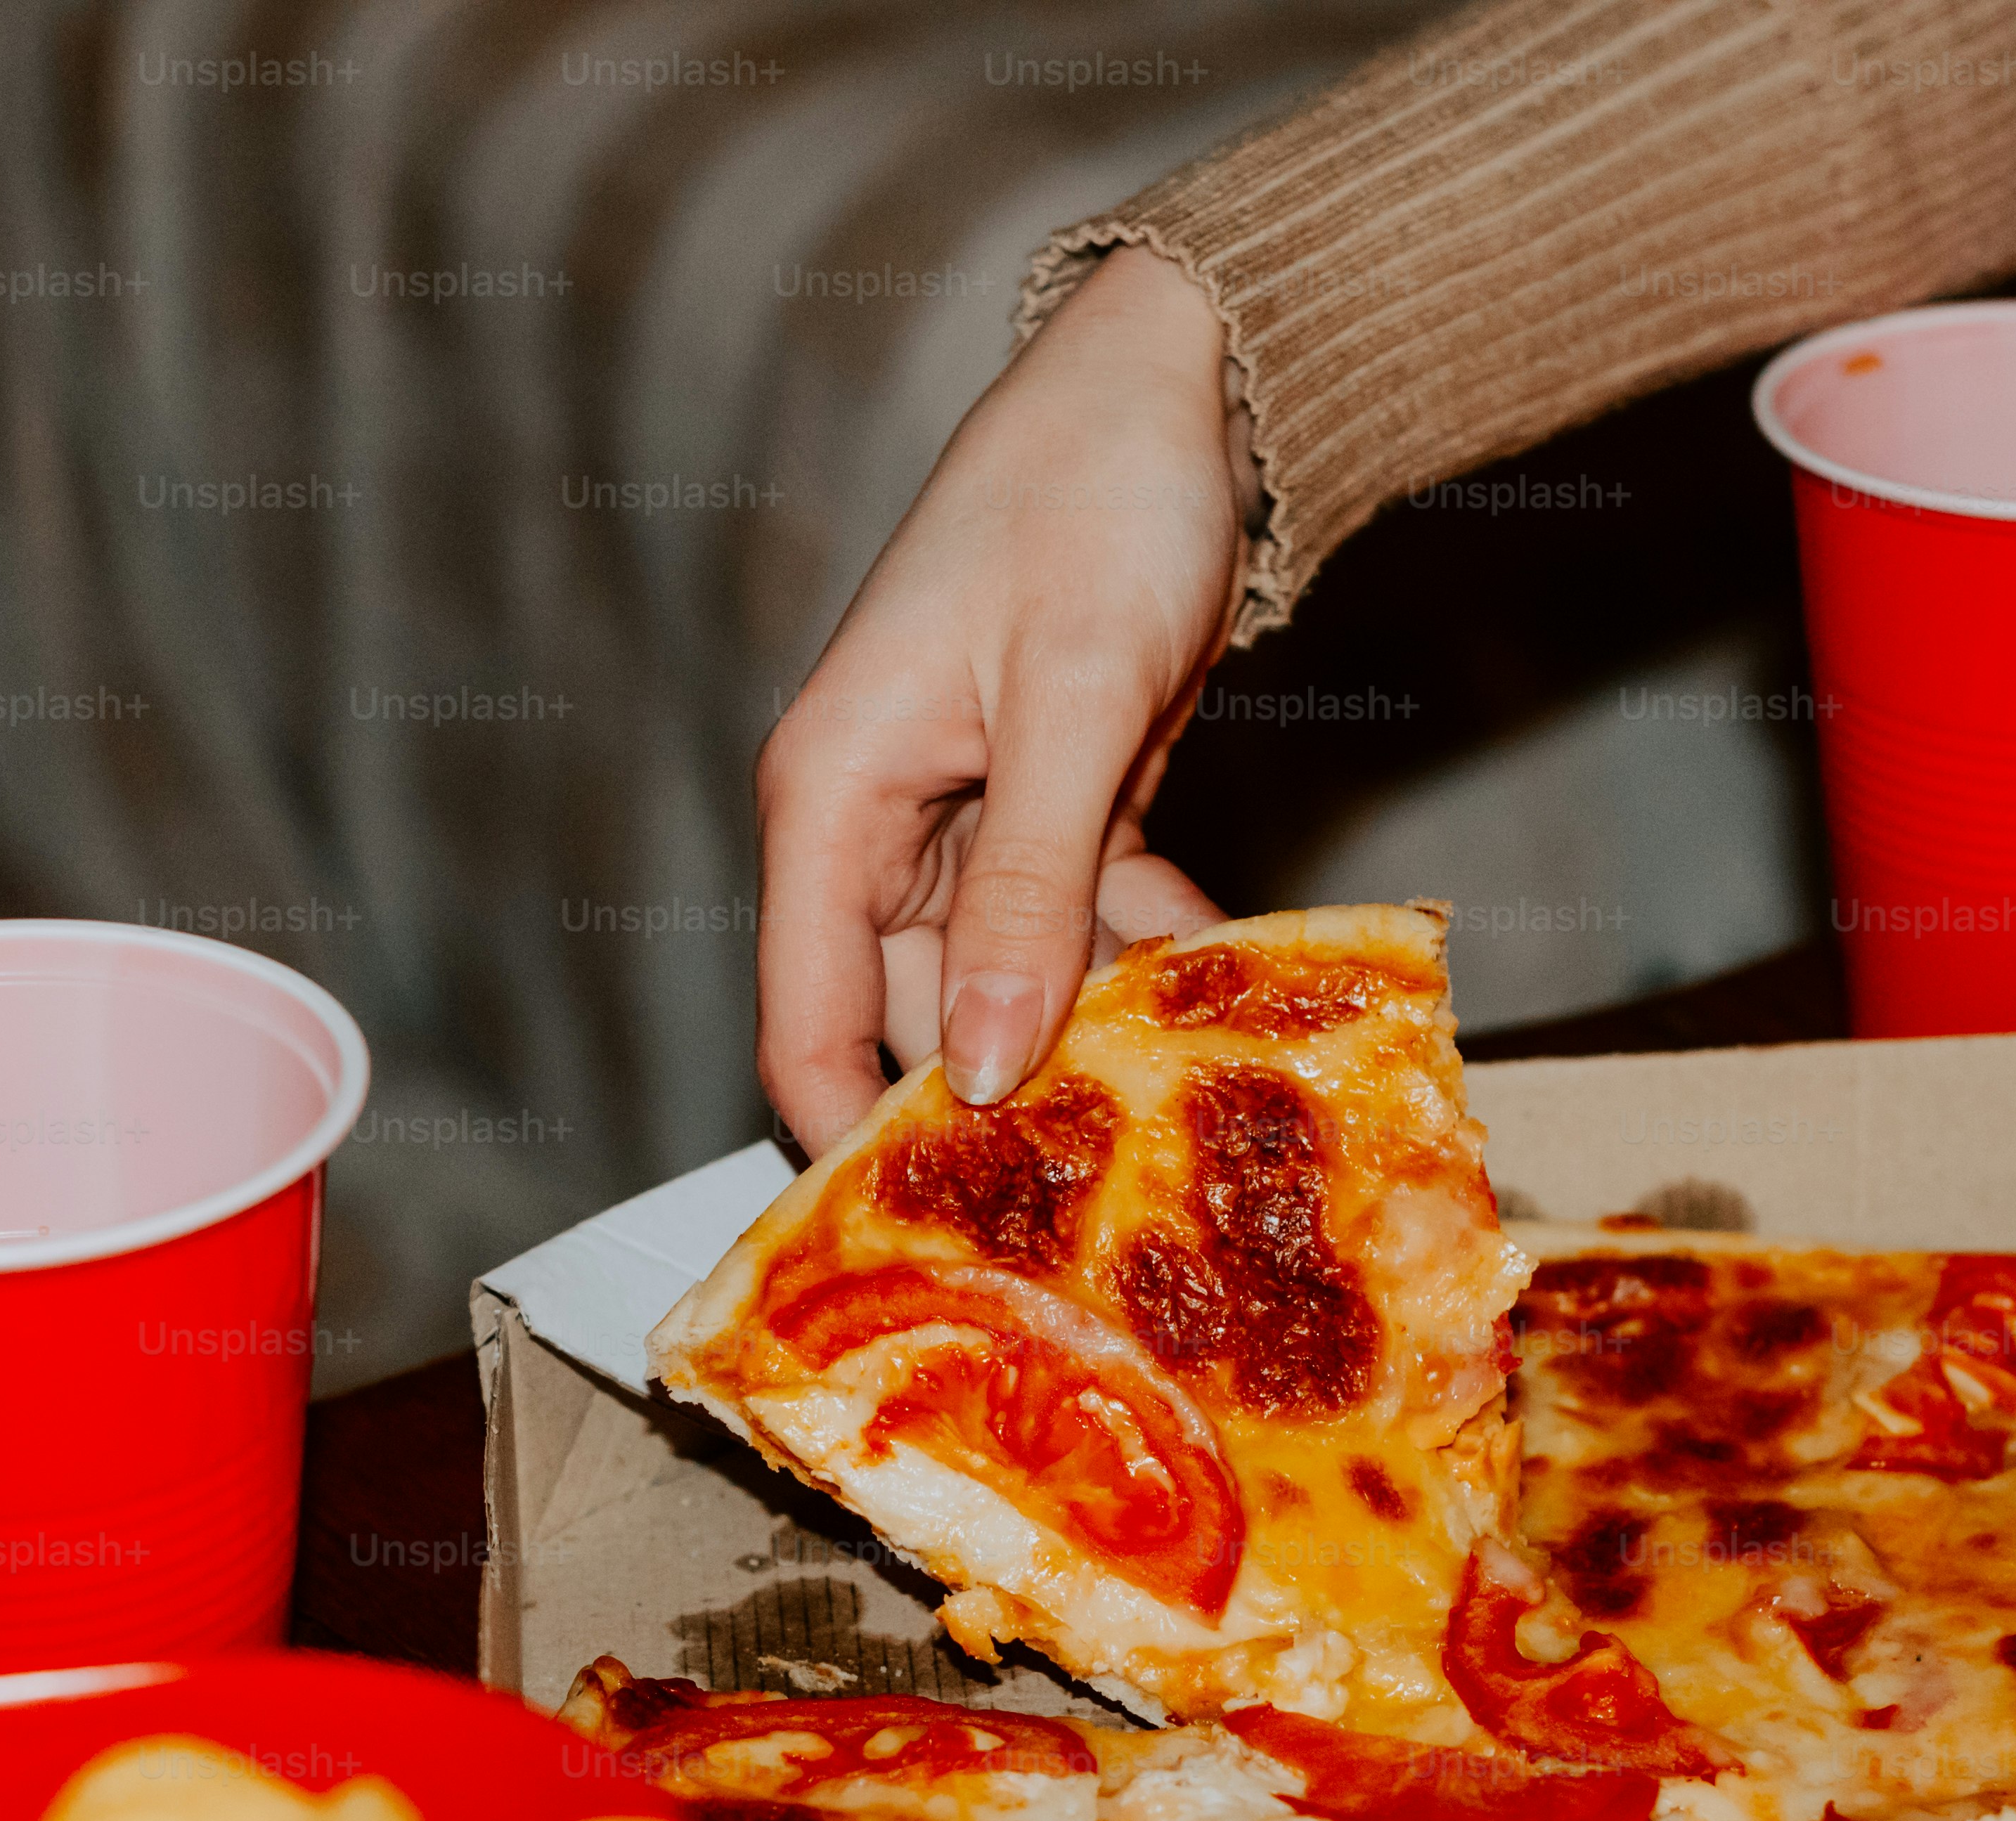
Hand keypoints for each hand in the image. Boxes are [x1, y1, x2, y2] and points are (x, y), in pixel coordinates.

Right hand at [754, 242, 1256, 1155]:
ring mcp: (959, 825)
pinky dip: (1137, 957)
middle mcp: (874, 826)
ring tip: (1181, 1088)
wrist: (1178, 383)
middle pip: (906, 1024)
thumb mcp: (1070, 702)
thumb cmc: (1096, 497)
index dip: (853, 1144)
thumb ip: (1023, 890)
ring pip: (1002, 987)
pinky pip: (1073, 930)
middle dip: (999, 1100)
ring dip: (1089, 1030)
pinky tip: (1215, 979)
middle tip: (1105, 1190)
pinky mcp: (1042, 812)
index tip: (942, 1243)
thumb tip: (972, 1062)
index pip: (800, 1028)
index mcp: (830, 797)